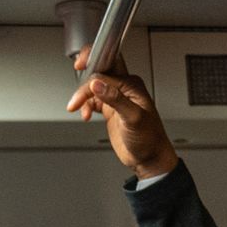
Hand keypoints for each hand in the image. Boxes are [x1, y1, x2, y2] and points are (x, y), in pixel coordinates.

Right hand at [66, 46, 178, 180]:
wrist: (149, 158)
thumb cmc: (149, 139)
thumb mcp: (133, 118)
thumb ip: (115, 99)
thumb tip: (97, 84)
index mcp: (132, 85)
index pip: (104, 74)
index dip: (89, 80)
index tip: (79, 87)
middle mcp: (124, 88)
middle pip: (101, 68)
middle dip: (86, 69)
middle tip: (77, 73)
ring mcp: (116, 97)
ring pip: (93, 85)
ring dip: (82, 95)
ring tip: (78, 108)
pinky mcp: (110, 109)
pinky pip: (92, 100)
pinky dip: (85, 106)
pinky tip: (86, 115)